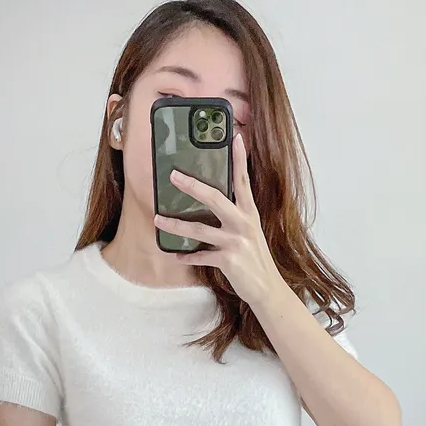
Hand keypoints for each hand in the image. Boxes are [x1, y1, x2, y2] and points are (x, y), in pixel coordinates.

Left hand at [154, 132, 280, 305]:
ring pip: (200, 229)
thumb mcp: (250, 232)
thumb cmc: (255, 259)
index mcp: (249, 213)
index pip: (243, 180)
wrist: (267, 288)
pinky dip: (188, 256)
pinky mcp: (228, 260)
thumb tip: (215, 203)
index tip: (234, 137)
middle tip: (174, 175)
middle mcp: (243, 223)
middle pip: (215, 198)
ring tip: (158, 219)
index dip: (239, 158)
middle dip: (192, 186)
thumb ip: (236, 216)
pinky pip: (201, 256)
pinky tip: (176, 255)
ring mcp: (235, 242)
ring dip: (176, 224)